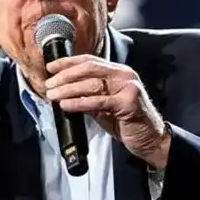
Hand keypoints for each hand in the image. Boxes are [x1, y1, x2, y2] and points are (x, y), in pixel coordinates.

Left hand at [44, 55, 170, 167]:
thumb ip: (88, 95)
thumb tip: (62, 91)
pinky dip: (79, 102)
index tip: (50, 67)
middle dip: (64, 76)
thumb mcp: (104, 105)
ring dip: (67, 89)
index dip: (68, 62)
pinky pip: (98, 101)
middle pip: (88, 68)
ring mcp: (128, 87)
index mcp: (118, 72)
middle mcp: (124, 75)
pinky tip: (66, 105)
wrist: (150, 139)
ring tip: (53, 95)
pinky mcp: (128, 102)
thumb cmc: (126, 122)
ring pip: (91, 84)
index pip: (89, 60)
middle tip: (49, 84)